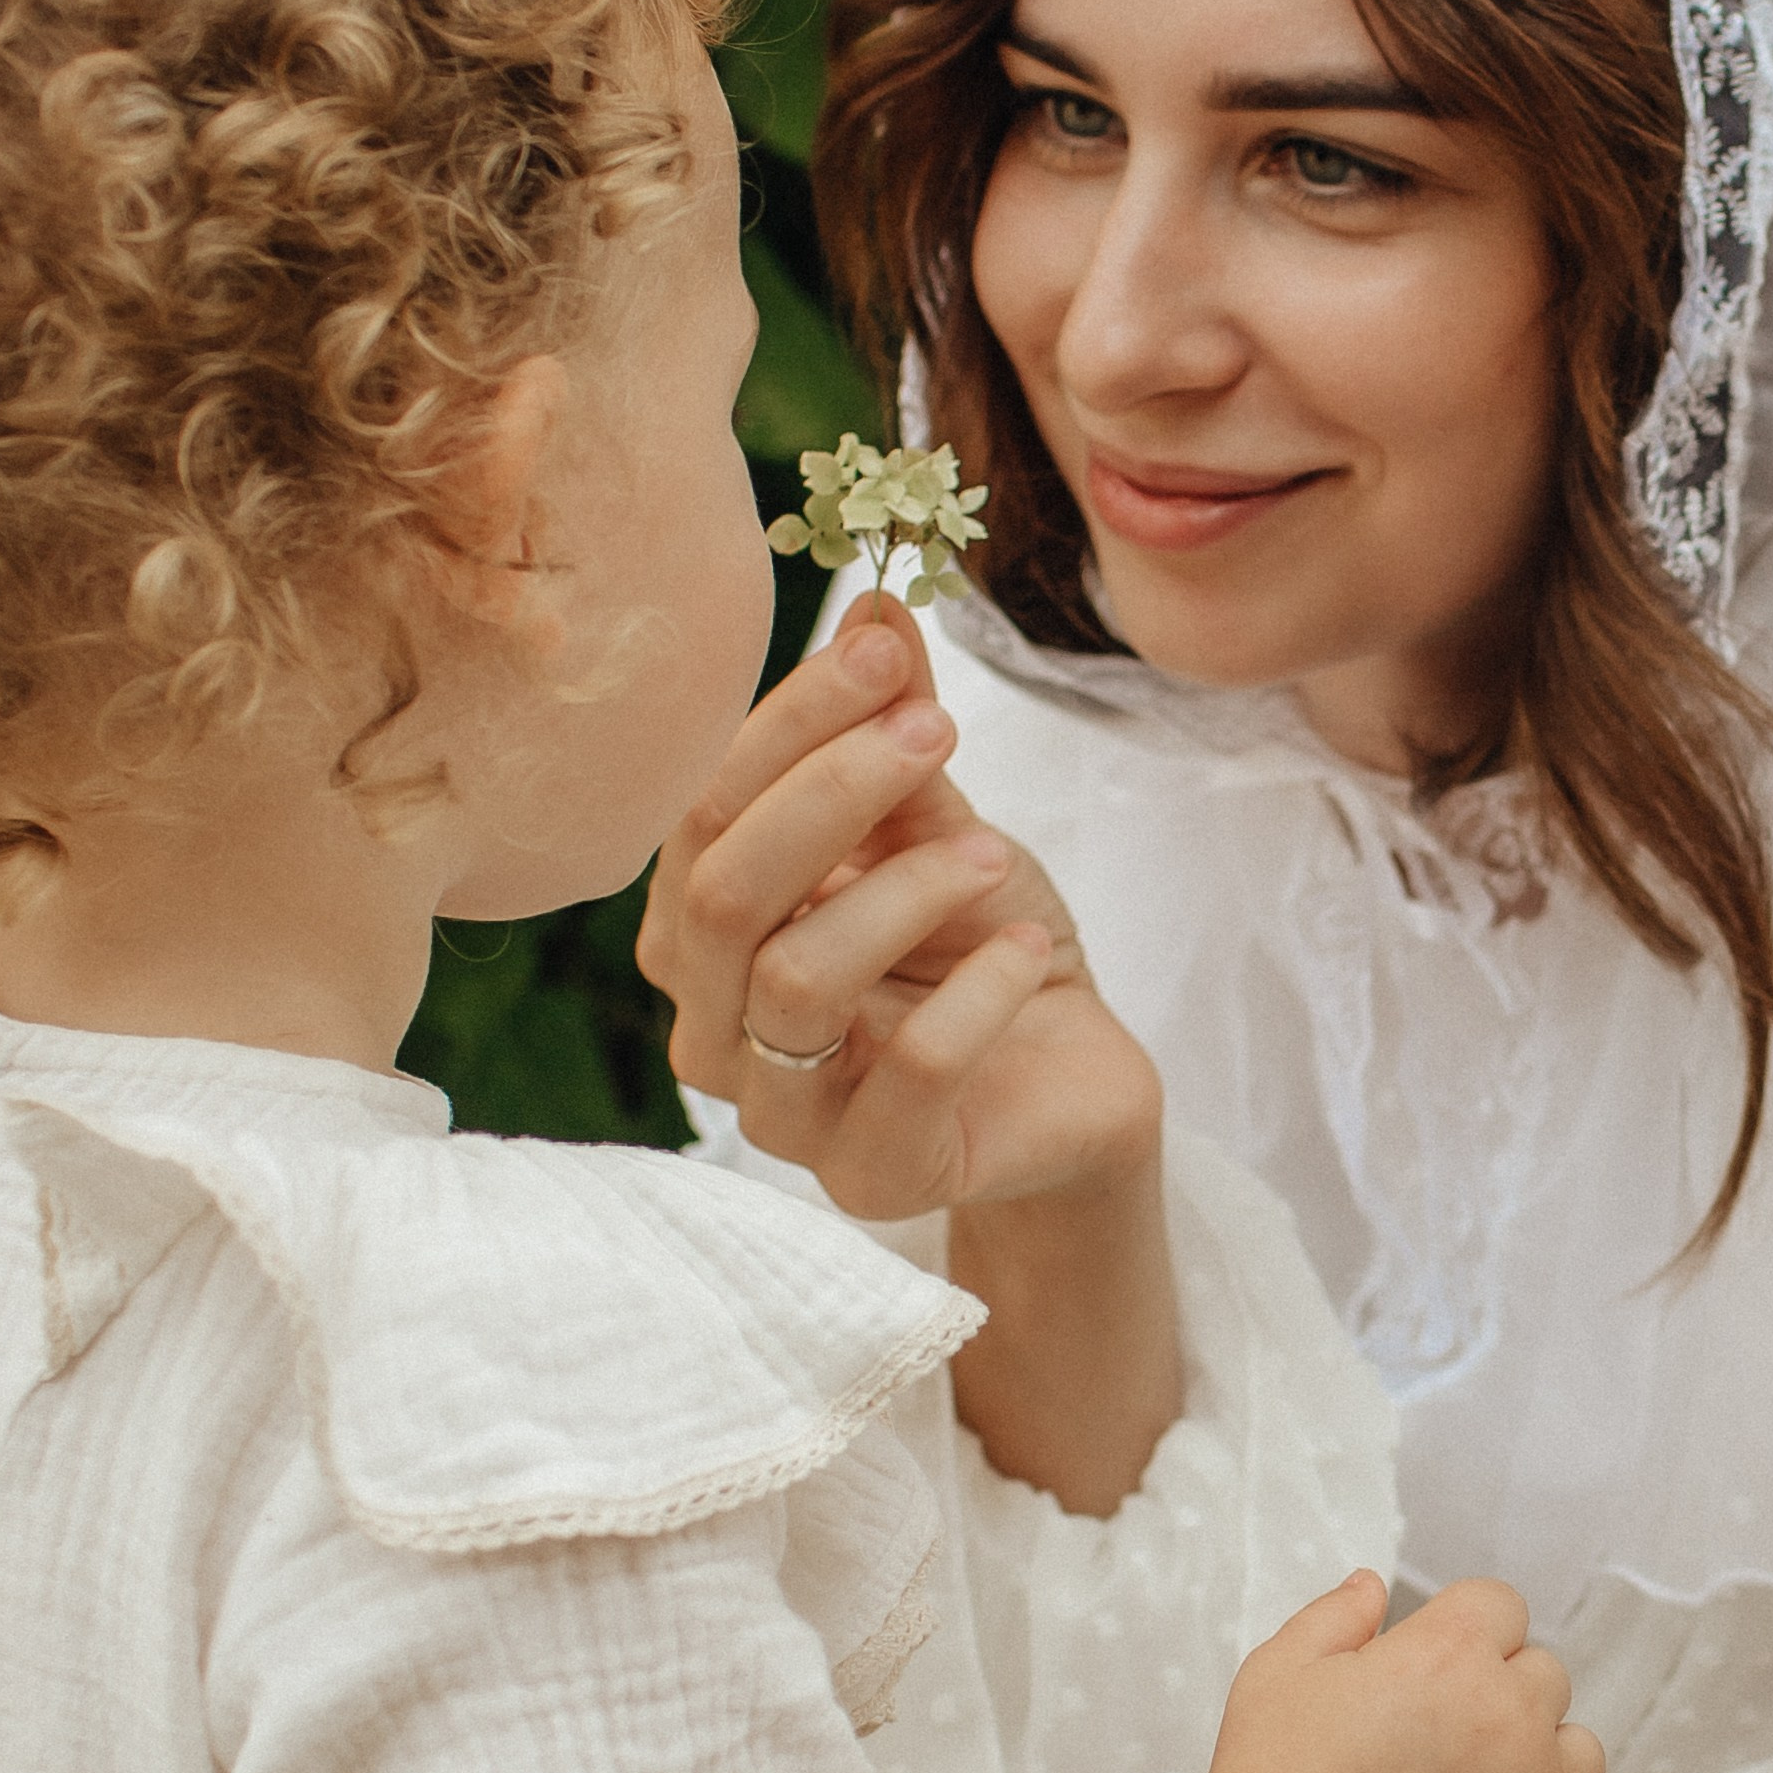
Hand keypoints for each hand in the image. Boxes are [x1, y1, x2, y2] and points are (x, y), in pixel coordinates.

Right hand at [639, 596, 1162, 1227]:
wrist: (1068, 1077)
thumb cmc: (978, 945)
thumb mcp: (935, 823)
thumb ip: (891, 730)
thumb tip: (876, 596)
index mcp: (704, 932)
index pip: (704, 812)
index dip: (791, 720)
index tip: (887, 647)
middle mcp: (713, 1027)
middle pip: (726, 894)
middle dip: (833, 791)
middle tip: (937, 732)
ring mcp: (784, 1116)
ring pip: (794, 981)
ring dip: (904, 893)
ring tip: (995, 855)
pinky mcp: (874, 1176)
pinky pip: (904, 1074)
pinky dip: (974, 995)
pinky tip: (1027, 954)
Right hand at [1198, 1574, 1612, 1772]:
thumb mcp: (1279, 1671)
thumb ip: (1335, 1616)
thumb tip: (1374, 1586)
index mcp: (1450, 1655)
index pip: (1501, 1606)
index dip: (1462, 1631)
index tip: (1427, 1668)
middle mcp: (1511, 1719)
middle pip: (1544, 1676)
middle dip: (1498, 1693)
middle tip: (1435, 1741)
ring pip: (1581, 1755)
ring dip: (1540, 1764)